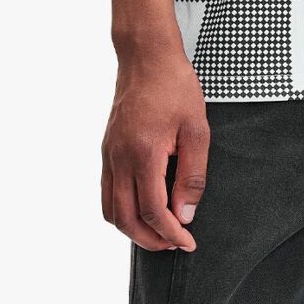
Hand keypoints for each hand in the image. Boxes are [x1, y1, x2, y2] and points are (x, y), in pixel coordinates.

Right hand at [101, 46, 209, 251]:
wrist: (146, 58)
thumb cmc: (175, 89)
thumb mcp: (197, 131)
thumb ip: (191, 176)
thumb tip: (185, 214)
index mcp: (144, 154)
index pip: (153, 212)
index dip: (172, 234)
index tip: (188, 242)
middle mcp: (119, 158)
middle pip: (125, 219)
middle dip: (150, 240)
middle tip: (174, 244)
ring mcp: (109, 155)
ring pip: (110, 210)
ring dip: (132, 229)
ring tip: (159, 233)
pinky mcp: (107, 151)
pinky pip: (106, 192)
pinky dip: (121, 210)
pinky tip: (142, 209)